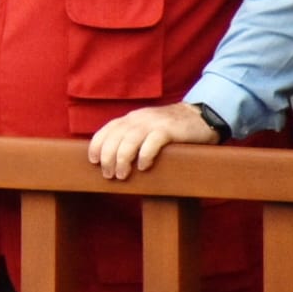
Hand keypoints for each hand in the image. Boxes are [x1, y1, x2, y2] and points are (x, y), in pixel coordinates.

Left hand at [87, 102, 220, 179]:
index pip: (107, 130)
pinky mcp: (169, 130)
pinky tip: (143, 167)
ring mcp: (153, 123)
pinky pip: (153, 141)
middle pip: (115, 137)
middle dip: (108, 157)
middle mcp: (139, 118)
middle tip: (108, 175)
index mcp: (131, 118)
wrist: (200, 116)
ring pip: (130, 140)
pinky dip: (145, 155)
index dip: (97, 145)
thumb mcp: (146, 128)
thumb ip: (132, 136)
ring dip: (123, 159)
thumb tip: (114, 157)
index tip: (92, 161)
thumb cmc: (170, 127)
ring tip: (121, 175)